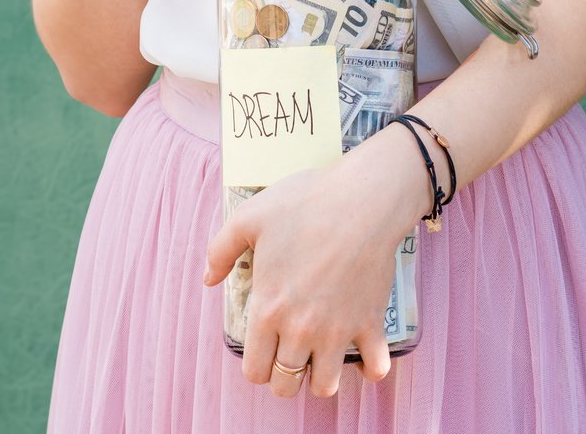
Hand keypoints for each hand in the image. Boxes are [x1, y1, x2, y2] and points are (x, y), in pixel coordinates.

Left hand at [202, 131, 428, 398]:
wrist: (364, 198)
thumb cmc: (307, 203)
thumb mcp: (250, 217)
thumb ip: (220, 250)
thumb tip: (209, 279)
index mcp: (268, 310)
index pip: (254, 370)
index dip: (256, 366)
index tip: (265, 351)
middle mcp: (300, 330)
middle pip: (286, 386)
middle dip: (285, 377)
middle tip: (292, 353)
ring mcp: (338, 330)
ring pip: (325, 386)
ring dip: (322, 377)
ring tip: (323, 355)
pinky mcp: (371, 322)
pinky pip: (376, 366)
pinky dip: (371, 367)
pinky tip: (365, 352)